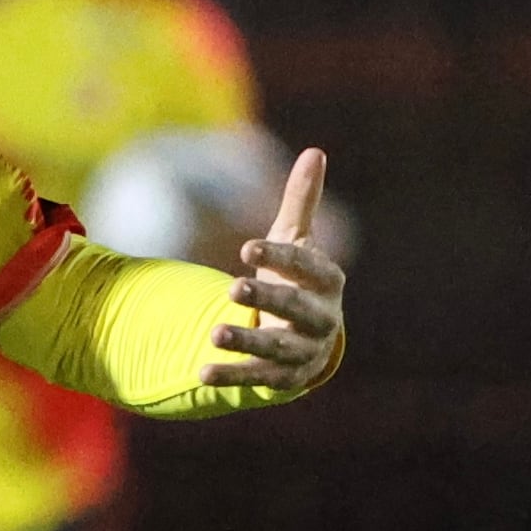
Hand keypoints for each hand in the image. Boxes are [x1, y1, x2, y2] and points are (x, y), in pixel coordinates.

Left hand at [203, 148, 343, 395]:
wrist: (309, 337)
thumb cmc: (298, 278)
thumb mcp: (297, 240)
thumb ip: (301, 200)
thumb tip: (315, 152)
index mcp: (328, 281)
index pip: (306, 266)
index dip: (278, 257)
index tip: (245, 248)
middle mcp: (323, 318)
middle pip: (296, 307)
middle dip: (266, 298)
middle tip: (233, 288)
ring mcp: (305, 351)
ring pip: (277, 348)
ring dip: (247, 341)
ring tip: (214, 333)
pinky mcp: (285, 378)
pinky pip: (257, 378)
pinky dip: (231, 376)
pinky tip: (202, 371)